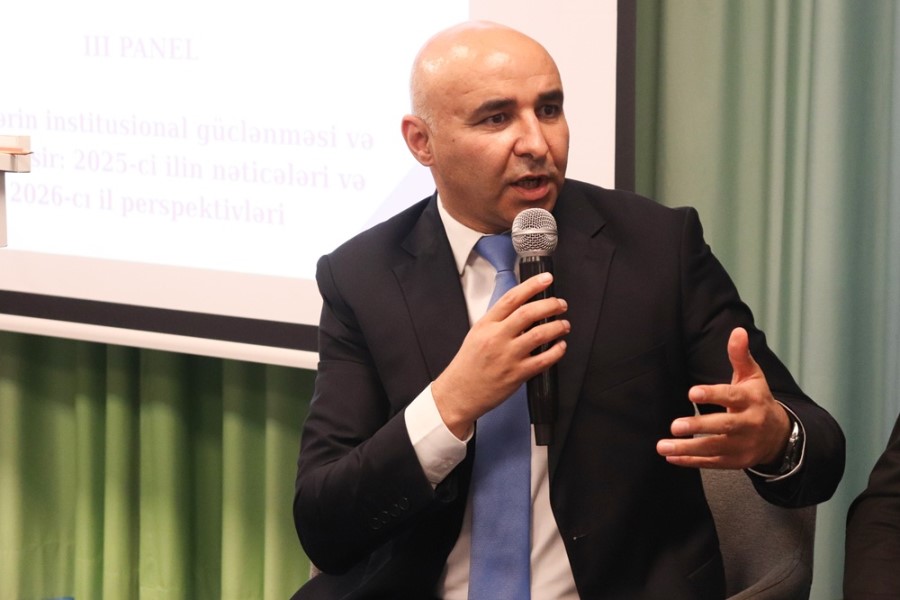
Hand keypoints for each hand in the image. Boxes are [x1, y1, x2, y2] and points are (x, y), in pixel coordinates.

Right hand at [432, 272, 569, 438]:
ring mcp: (508, 356)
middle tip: (561, 304)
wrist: (459, 393)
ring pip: (540, 334)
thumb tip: (522, 308)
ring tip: (564, 325)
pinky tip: (561, 346)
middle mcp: (497, 338)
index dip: (532, 286)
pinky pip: (543, 360)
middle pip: (529, 313)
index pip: (511, 298)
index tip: (546, 278)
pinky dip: (557, 351)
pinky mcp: (517, 374)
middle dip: (550, 305)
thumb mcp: (476, 334)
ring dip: (557, 327)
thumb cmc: (468, 365)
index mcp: (486, 325)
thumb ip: (497, 321)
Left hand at [656, 327, 790, 468]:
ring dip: (687, 448)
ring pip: (714, 448)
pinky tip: (671, 457)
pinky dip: (691, 461)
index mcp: (751, 400)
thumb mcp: (752, 377)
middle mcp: (749, 424)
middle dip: (699, 426)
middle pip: (723, 427)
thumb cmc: (757, 399)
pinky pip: (712, 463)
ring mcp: (743, 445)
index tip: (692, 392)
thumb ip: (740, 356)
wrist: (779, 435)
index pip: (731, 396)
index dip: (713, 394)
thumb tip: (737, 331)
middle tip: (674, 425)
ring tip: (663, 446)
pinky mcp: (735, 461)